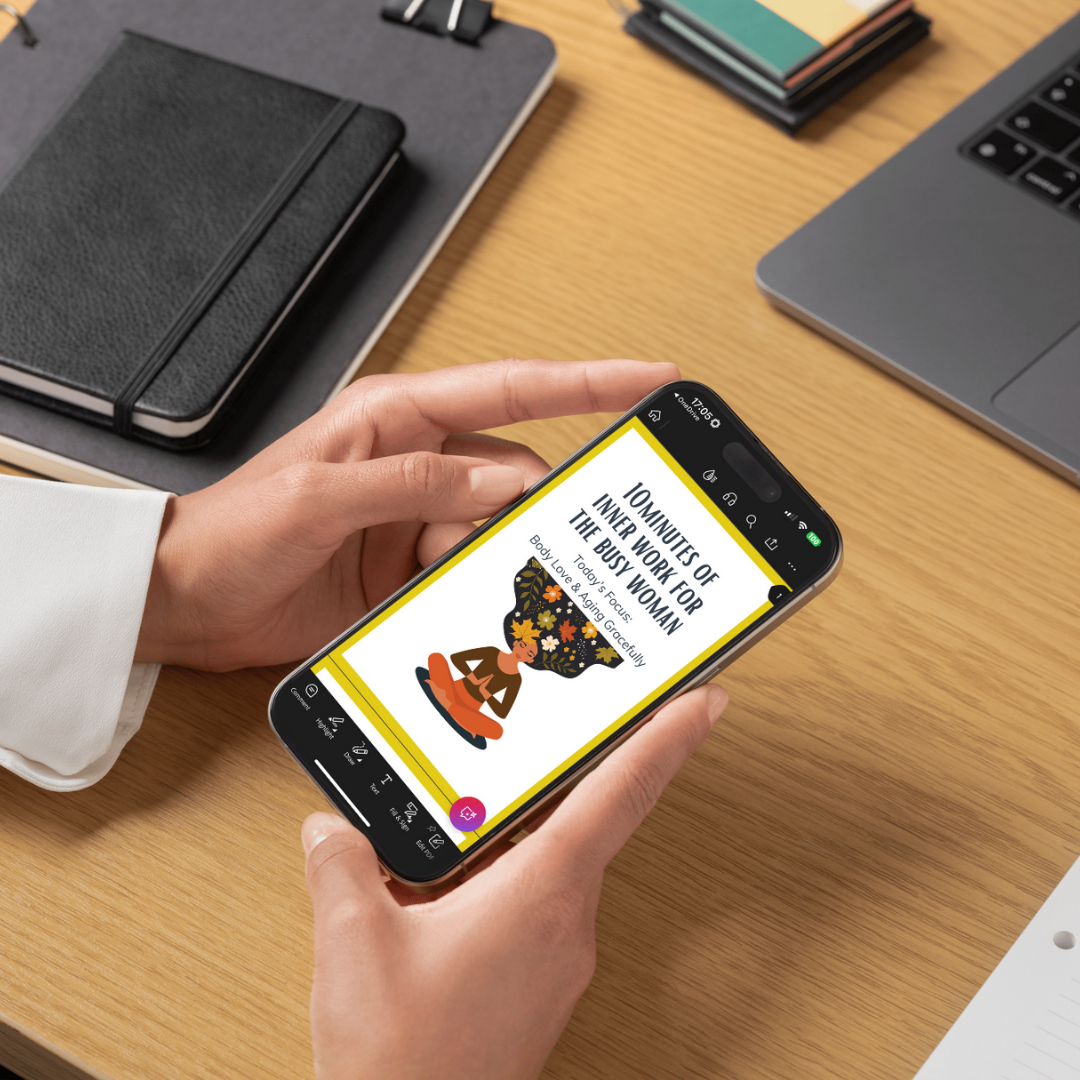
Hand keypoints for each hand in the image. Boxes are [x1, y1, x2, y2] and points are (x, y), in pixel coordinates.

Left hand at [134, 358, 677, 669]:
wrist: (189, 601)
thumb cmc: (231, 530)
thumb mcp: (318, 496)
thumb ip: (411, 483)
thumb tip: (496, 481)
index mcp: (397, 417)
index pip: (514, 388)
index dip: (588, 381)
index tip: (648, 380)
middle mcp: (418, 461)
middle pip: (515, 476)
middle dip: (520, 513)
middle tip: (501, 544)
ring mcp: (419, 517)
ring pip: (496, 532)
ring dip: (479, 560)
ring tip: (425, 574)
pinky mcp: (413, 566)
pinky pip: (468, 571)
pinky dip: (466, 589)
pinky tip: (435, 599)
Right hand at [301, 683, 727, 1079]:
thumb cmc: (404, 1065)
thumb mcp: (354, 945)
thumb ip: (343, 868)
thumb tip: (334, 831)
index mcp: (541, 893)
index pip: (620, 793)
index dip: (666, 738)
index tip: (704, 700)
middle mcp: (565, 922)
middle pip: (584, 819)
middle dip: (566, 771)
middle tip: (559, 723)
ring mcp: (556, 957)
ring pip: (550, 863)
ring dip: (515, 832)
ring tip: (468, 807)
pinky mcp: (536, 983)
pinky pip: (530, 903)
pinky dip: (497, 877)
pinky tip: (444, 884)